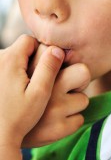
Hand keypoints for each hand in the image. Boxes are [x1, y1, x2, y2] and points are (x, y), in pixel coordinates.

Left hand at [0, 35, 64, 159]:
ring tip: (24, 87)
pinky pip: (4, 66)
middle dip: (31, 58)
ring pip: (12, 57)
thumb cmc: (17, 118)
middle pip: (20, 47)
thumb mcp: (39, 94)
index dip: (40, 49)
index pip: (29, 40)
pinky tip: (14, 90)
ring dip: (21, 66)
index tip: (45, 66)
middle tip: (36, 79)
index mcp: (10, 60)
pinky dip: (11, 73)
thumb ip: (49, 69)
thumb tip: (57, 50)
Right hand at [22, 43, 89, 147]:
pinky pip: (79, 120)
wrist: (1, 129)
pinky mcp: (58, 129)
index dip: (61, 61)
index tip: (54, 69)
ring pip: (83, 99)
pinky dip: (69, 120)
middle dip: (77, 78)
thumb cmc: (16, 95)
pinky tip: (55, 119)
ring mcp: (53, 109)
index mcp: (36, 68)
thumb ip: (42, 59)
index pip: (64, 55)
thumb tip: (59, 50)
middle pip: (84, 72)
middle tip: (65, 84)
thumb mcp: (23, 71)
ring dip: (72, 102)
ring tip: (55, 104)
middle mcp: (46, 86)